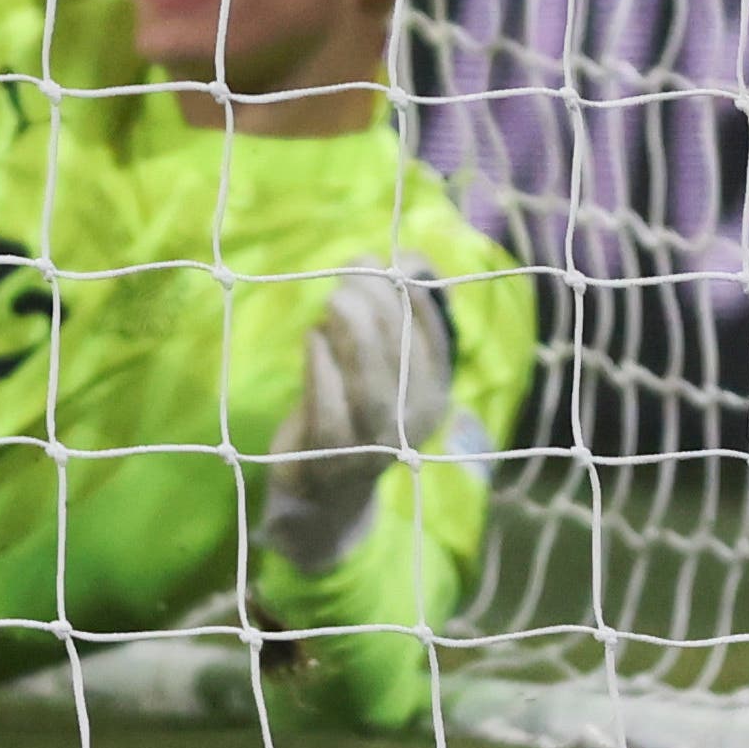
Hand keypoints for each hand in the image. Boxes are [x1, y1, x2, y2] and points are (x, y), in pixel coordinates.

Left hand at [261, 267, 454, 572]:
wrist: (323, 492)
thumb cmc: (350, 408)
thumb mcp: (379, 364)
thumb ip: (393, 314)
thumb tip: (409, 255)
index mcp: (432, 396)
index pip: (437, 344)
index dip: (418, 298)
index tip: (394, 258)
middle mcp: (412, 422)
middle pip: (406, 361)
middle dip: (382, 308)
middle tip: (355, 269)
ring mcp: (374, 443)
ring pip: (374, 389)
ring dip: (355, 338)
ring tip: (335, 299)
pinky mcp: (332, 455)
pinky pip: (331, 412)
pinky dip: (321, 372)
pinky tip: (312, 339)